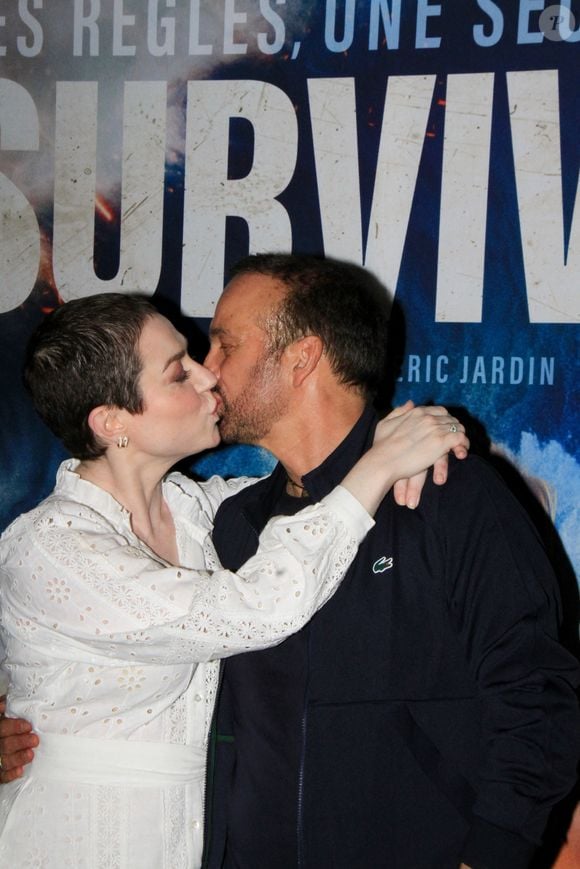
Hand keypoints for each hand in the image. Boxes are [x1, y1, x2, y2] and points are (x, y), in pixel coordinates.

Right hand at [0, 697, 37, 782]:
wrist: (21, 737)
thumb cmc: (18, 723)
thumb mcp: (13, 712)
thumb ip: (9, 706)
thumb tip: (6, 703)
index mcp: (1, 726)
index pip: (3, 727)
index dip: (15, 727)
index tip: (29, 726)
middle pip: (4, 743)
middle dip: (20, 742)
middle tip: (35, 740)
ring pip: (4, 759)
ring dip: (17, 758)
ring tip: (30, 755)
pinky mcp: (1, 770)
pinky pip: (2, 775)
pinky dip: (10, 774)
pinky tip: (19, 771)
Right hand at [341, 402, 468, 515]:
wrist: (383, 461)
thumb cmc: (381, 446)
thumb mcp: (385, 423)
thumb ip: (398, 411)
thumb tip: (410, 402)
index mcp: (416, 412)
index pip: (440, 411)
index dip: (445, 420)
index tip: (444, 429)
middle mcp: (428, 417)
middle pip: (450, 419)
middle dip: (454, 429)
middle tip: (454, 440)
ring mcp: (435, 428)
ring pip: (458, 428)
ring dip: (460, 437)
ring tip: (460, 447)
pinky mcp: (441, 442)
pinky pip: (460, 438)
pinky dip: (463, 444)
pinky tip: (461, 453)